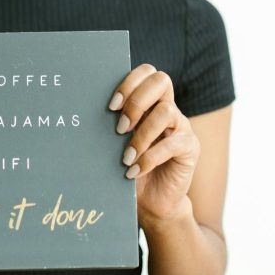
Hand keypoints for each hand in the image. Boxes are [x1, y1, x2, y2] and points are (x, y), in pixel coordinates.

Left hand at [108, 64, 199, 222]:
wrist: (150, 202)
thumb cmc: (128, 167)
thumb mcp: (116, 143)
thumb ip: (112, 124)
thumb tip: (84, 109)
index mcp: (150, 101)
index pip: (147, 72)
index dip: (129, 83)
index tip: (111, 106)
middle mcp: (168, 108)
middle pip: (161, 80)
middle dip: (136, 101)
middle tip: (119, 128)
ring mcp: (181, 126)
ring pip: (166, 111)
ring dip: (141, 134)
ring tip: (126, 156)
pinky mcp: (190, 148)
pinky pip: (172, 144)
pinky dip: (149, 158)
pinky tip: (133, 171)